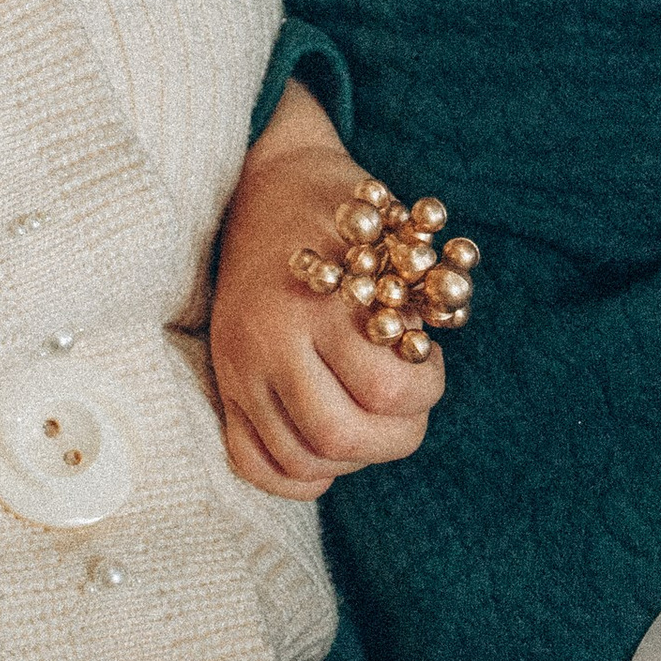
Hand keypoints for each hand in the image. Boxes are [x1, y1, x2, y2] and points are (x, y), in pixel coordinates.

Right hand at [208, 84, 446, 497]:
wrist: (261, 184)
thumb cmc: (339, 205)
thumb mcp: (385, 229)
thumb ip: (414, 292)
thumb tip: (437, 345)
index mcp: (315, 300)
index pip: (386, 389)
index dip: (426, 387)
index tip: (427, 357)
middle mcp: (270, 340)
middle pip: (339, 435)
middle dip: (395, 435)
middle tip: (409, 404)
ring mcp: (239, 368)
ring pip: (299, 459)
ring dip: (352, 458)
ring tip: (373, 419)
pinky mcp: (223, 383)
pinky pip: (252, 463)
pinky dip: (297, 476)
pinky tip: (329, 449)